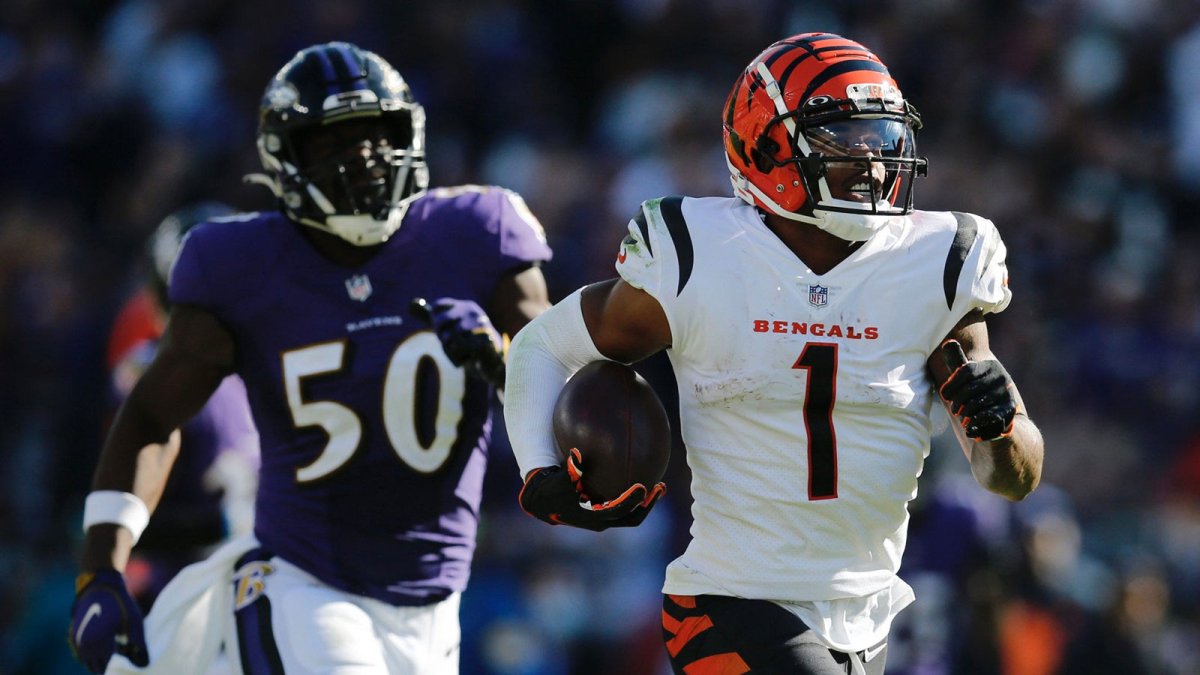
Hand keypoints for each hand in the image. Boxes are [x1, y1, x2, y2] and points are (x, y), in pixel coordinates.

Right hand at [69, 569, 147, 672]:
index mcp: (98, 644)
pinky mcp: (73, 636)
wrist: (100, 586)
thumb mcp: (134, 623)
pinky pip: (81, 654)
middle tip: (122, 657)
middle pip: (96, 668)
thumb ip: (139, 645)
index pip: (107, 668)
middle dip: (108, 666)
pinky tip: (103, 646)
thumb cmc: (120, 604)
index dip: (118, 668)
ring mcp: (76, 641)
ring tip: (114, 651)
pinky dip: (90, 655)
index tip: (127, 662)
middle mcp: (84, 646)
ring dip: (98, 661)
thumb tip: (143, 665)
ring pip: (87, 662)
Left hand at [411, 297, 505, 387]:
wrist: (494, 365)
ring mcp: (479, 326)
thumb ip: (434, 317)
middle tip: (450, 344)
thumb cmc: (471, 346)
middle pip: (440, 321)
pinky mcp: (482, 341)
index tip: (441, 330)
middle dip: (441, 336)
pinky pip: (457, 349)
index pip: (437, 307)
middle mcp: (473, 312)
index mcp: (466, 306)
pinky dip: (457, 358)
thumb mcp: (453, 329)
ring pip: (448, 337)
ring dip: (450, 350)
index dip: (434, 321)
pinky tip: (468, 359)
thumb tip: (411, 304)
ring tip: (461, 353)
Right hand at [518, 448, 665, 530]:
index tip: (643, 486)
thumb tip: (576, 453)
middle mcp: (602, 521)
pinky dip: (636, 496)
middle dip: (648, 504)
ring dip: (646, 502)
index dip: (632, 501)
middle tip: (660, 487)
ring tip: (660, 485)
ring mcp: (605, 518)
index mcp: (593, 516)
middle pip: (632, 518)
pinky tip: (643, 475)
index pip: (619, 511)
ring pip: (632, 515)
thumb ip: (569, 469)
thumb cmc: (553, 489)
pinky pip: (625, 506)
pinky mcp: (606, 512)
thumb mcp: (559, 480)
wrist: (544, 503)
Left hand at [939, 339, 1017, 440]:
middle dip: (958, 401)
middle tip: (954, 410)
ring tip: (962, 418)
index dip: (951, 384)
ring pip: (977, 403)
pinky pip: (989, 415)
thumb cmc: (977, 391)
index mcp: (989, 365)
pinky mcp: (1010, 408)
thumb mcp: (967, 375)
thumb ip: (957, 361)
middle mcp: (1000, 376)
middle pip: (970, 389)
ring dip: (966, 413)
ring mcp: (1006, 392)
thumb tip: (948, 343)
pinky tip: (970, 426)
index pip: (966, 371)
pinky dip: (977, 422)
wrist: (1000, 413)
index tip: (944, 395)